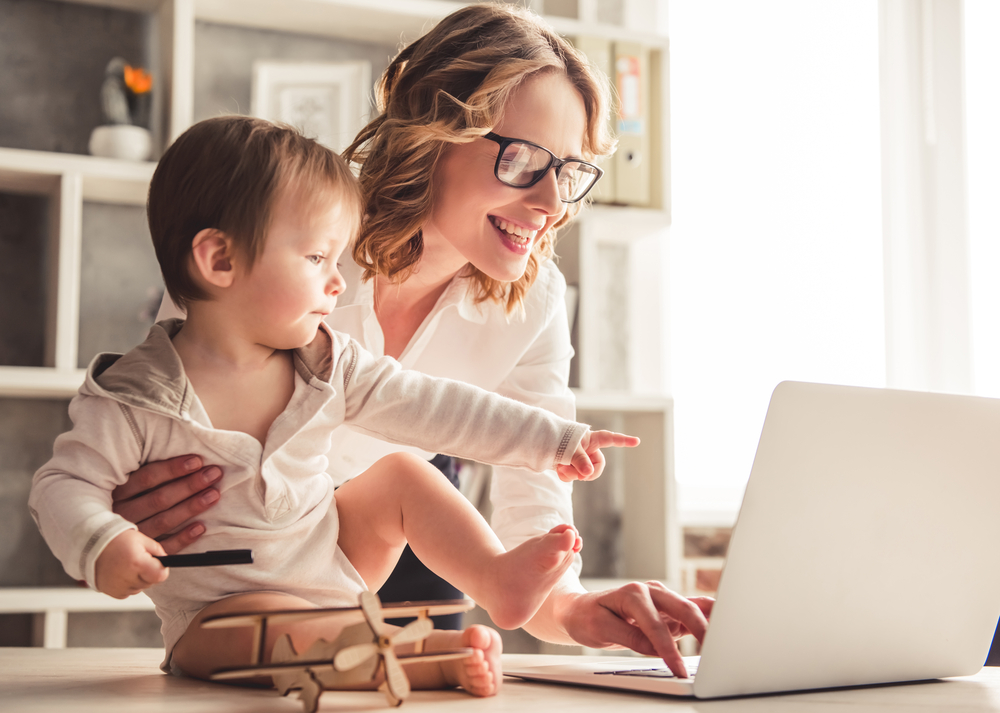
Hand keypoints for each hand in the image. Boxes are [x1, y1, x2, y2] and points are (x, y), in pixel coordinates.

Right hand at [95, 529, 168, 598]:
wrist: (92, 545)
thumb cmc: (117, 540)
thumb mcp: (142, 539)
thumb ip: (158, 550)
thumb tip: (166, 561)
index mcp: (137, 563)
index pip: (161, 576)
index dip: (162, 569)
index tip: (157, 563)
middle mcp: (128, 578)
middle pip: (151, 582)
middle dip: (149, 572)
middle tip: (138, 560)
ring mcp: (119, 587)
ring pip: (140, 588)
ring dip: (138, 579)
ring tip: (127, 565)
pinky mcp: (112, 593)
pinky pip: (129, 592)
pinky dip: (128, 584)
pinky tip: (121, 572)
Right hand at [112, 455, 221, 553]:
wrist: (104, 542)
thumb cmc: (127, 501)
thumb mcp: (128, 485)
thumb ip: (150, 474)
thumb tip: (190, 459)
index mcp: (117, 492)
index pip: (147, 478)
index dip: (173, 469)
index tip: (198, 461)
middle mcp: (122, 513)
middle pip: (159, 499)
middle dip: (189, 485)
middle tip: (213, 474)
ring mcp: (130, 535)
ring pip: (163, 521)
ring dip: (191, 508)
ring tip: (213, 495)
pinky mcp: (140, 554)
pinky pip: (164, 547)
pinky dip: (183, 538)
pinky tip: (201, 527)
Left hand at [555, 430, 639, 481]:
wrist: (539, 444)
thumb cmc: (556, 441)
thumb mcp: (569, 449)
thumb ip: (580, 461)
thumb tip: (588, 473)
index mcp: (590, 439)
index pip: (610, 439)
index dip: (623, 441)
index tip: (637, 441)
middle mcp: (587, 449)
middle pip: (598, 466)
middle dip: (588, 473)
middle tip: (580, 476)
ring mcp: (579, 459)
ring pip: (584, 473)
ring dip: (573, 474)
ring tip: (561, 467)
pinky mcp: (570, 466)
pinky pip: (573, 476)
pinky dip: (566, 475)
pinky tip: (558, 470)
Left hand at [561, 582, 712, 677]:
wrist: (581, 609)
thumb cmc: (588, 616)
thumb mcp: (600, 628)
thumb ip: (629, 637)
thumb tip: (655, 648)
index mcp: (633, 594)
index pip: (655, 625)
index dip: (668, 650)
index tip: (678, 670)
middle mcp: (651, 591)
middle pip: (683, 609)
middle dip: (702, 631)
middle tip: (716, 655)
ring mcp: (662, 599)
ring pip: (692, 608)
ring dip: (710, 622)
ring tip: (728, 638)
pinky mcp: (668, 610)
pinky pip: (692, 611)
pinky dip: (709, 617)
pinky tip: (725, 623)